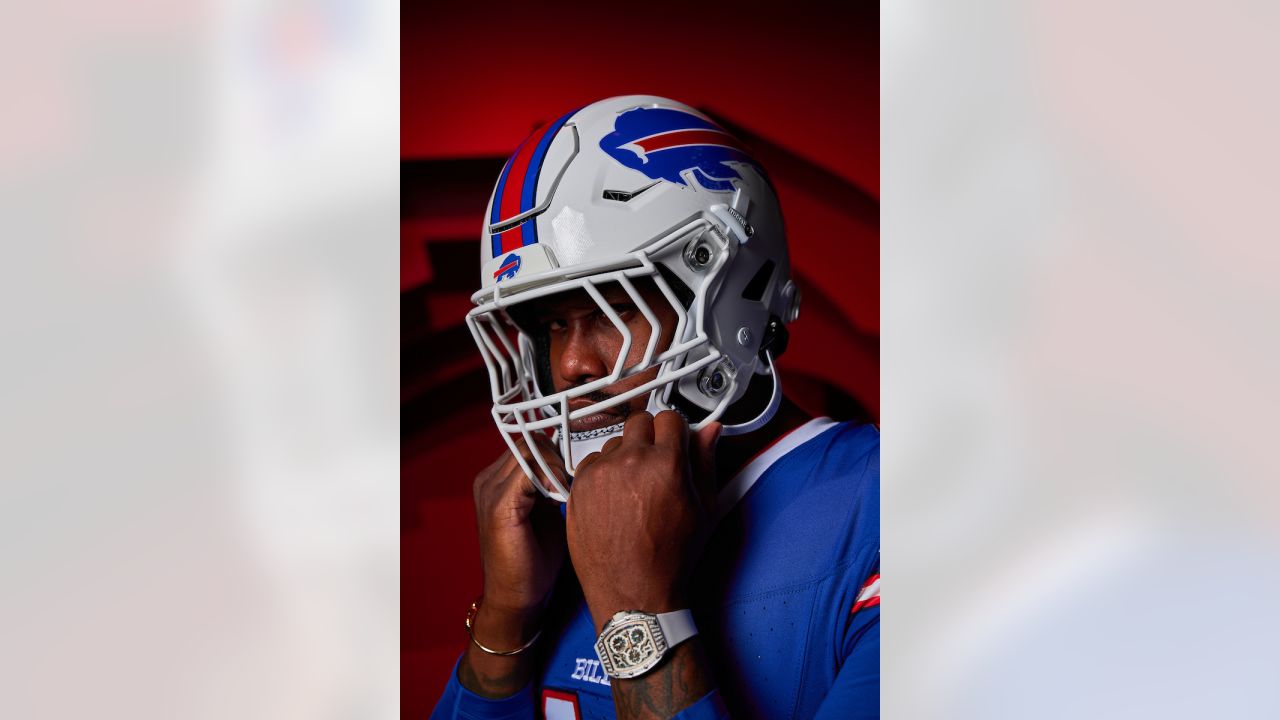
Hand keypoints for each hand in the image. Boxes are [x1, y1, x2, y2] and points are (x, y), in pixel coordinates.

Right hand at [472, 434, 567, 627]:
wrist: (515, 599)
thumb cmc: (533, 562)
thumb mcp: (546, 513)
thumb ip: (554, 486)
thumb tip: (579, 465)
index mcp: (497, 480)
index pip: (530, 443)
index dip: (559, 452)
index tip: (580, 471)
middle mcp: (488, 480)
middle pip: (530, 441)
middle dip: (560, 456)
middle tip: (577, 479)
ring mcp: (489, 490)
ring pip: (529, 450)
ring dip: (557, 465)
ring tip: (570, 489)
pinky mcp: (497, 505)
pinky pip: (527, 470)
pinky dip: (550, 476)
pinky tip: (560, 496)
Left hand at [565, 411, 720, 630]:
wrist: (634, 593)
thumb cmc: (670, 557)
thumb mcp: (703, 509)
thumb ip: (706, 461)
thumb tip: (710, 430)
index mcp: (666, 463)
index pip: (670, 417)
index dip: (676, 431)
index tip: (675, 443)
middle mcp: (629, 461)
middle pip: (640, 422)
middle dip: (650, 437)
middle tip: (656, 464)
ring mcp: (600, 473)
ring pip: (614, 442)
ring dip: (625, 455)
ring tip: (634, 489)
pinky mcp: (578, 486)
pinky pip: (592, 462)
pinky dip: (603, 472)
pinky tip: (614, 498)